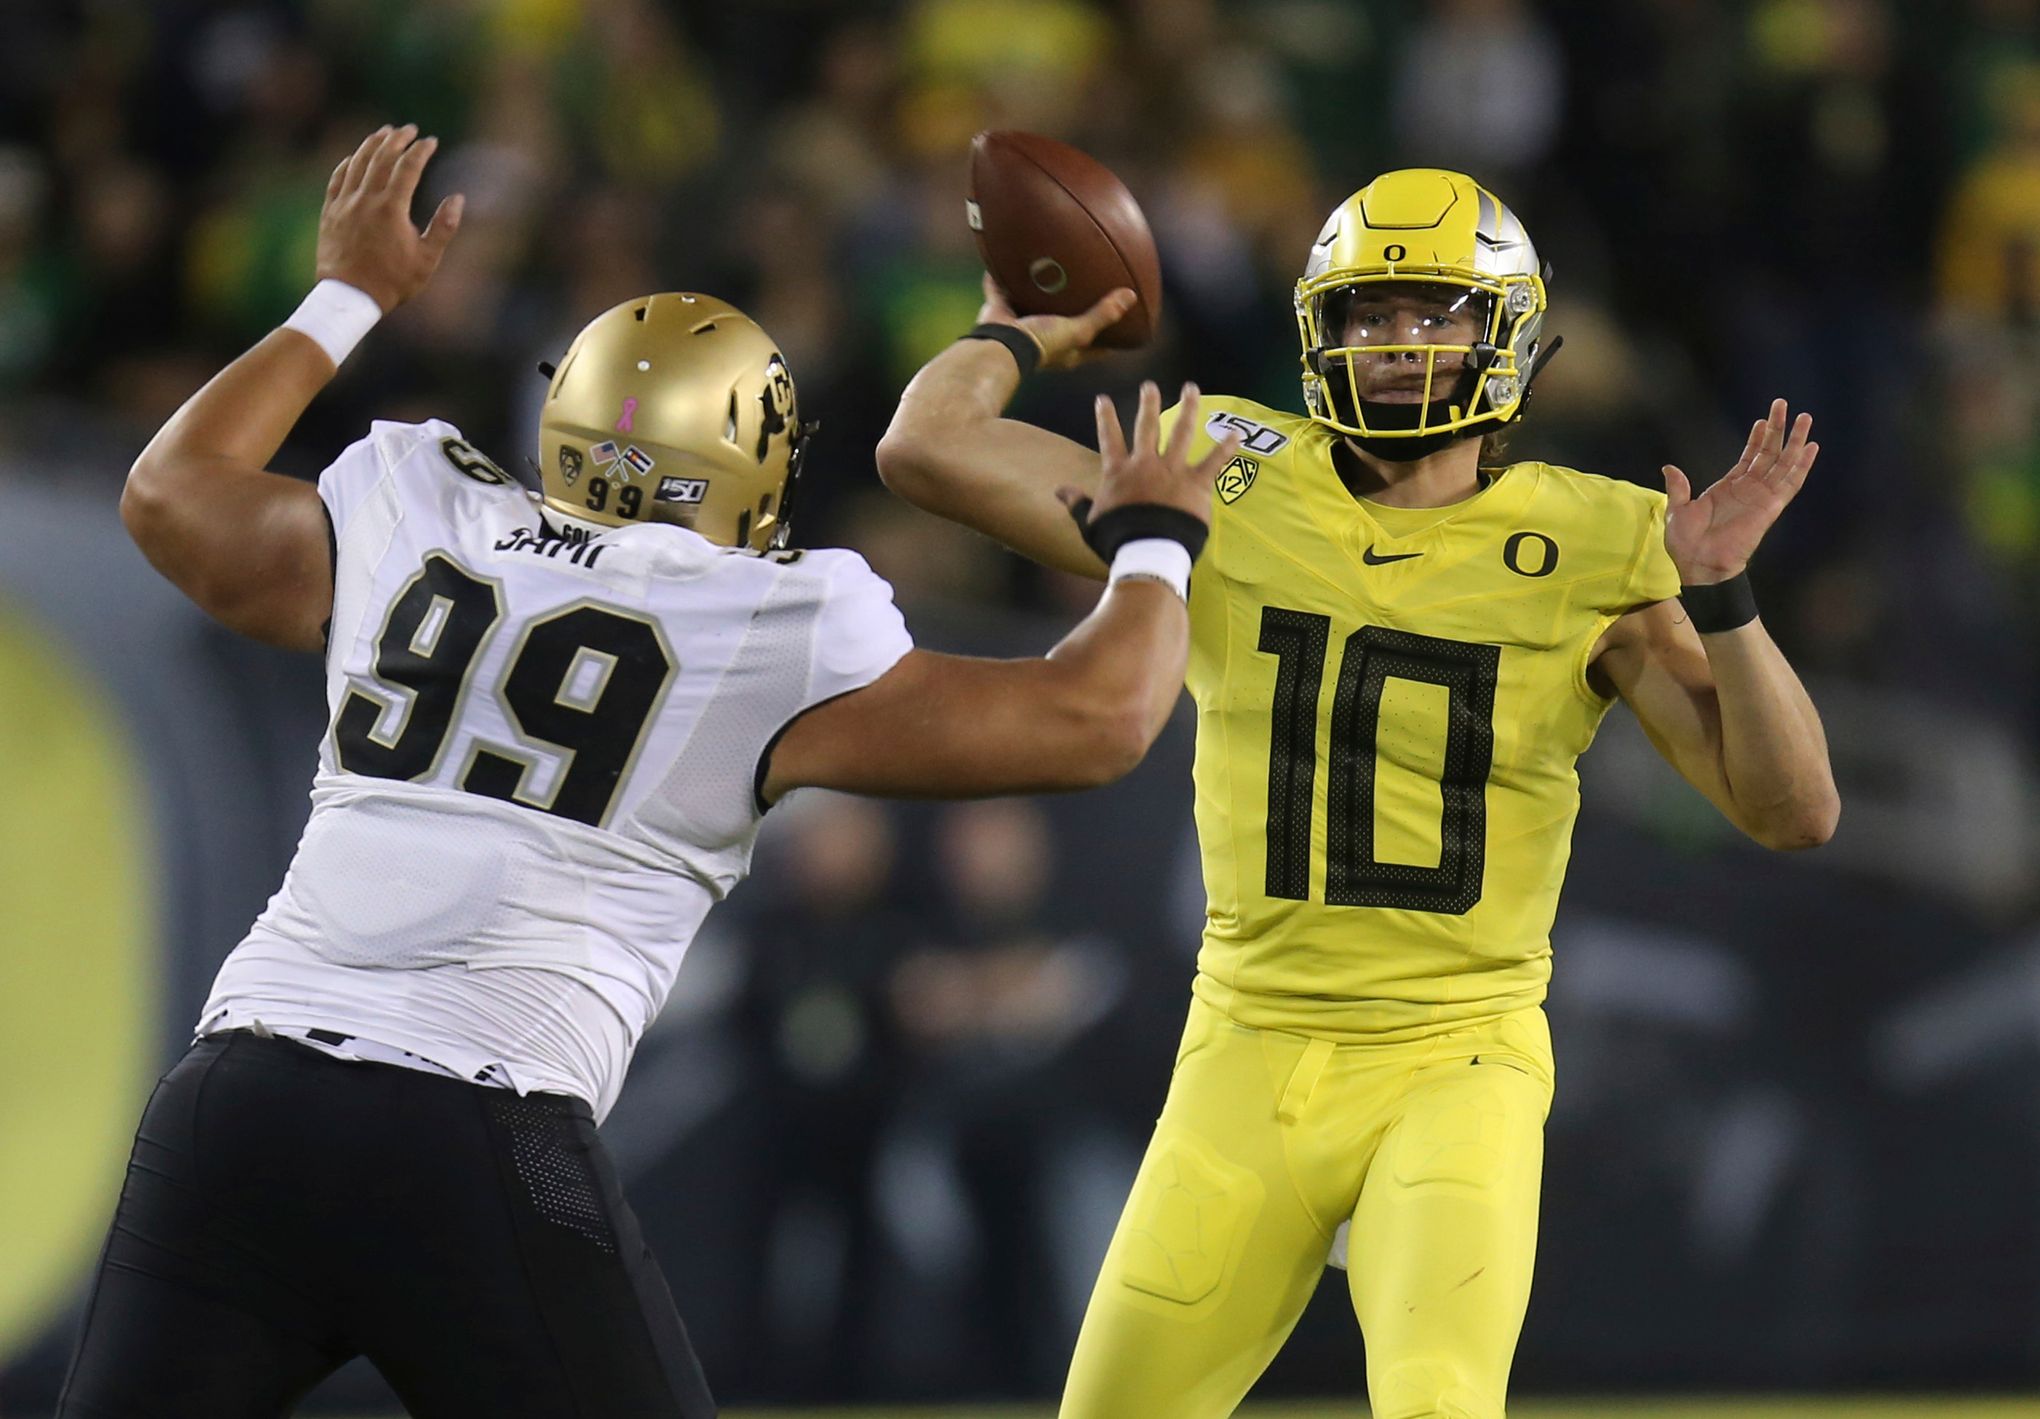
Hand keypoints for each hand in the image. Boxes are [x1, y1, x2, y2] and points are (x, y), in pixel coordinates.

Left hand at [316, 124, 463, 313]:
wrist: (349, 297)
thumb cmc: (392, 282)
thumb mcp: (427, 260)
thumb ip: (444, 227)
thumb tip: (458, 198)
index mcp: (391, 208)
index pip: (408, 167)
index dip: (421, 151)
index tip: (431, 141)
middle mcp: (366, 199)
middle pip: (382, 157)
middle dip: (398, 139)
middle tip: (409, 129)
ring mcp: (345, 203)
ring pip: (358, 162)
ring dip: (372, 144)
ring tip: (384, 132)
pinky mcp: (330, 211)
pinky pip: (338, 178)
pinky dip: (348, 163)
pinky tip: (355, 157)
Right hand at [976, 273, 1136, 371]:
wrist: (1001, 346)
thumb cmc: (1042, 343)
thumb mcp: (1078, 330)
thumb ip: (1102, 315)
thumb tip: (1131, 297)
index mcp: (1065, 350)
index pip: (1094, 347)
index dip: (1110, 339)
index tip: (1126, 328)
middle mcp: (1043, 339)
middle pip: (1064, 323)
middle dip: (1074, 311)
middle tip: (1089, 293)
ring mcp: (1020, 327)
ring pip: (1032, 306)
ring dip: (1038, 293)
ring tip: (1049, 272)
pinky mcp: (999, 313)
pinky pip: (1000, 290)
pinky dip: (1000, 279)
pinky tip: (1006, 259)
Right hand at [1062, 381, 1240, 525]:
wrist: (1147, 551)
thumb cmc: (1117, 539)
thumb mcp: (1091, 522)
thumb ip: (1078, 503)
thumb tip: (1059, 490)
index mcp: (1119, 473)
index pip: (1109, 438)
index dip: (1105, 418)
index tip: (1102, 399)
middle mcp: (1145, 464)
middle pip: (1147, 427)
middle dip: (1148, 403)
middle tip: (1150, 385)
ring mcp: (1172, 471)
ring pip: (1181, 432)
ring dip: (1187, 409)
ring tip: (1191, 389)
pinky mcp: (1196, 484)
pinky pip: (1214, 461)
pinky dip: (1226, 447)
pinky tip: (1235, 432)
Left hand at [1661, 398, 1819, 584]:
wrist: (1696, 564)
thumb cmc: (1685, 542)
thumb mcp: (1677, 509)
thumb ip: (1679, 487)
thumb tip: (1669, 467)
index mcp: (1729, 487)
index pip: (1749, 457)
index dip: (1757, 438)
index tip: (1763, 419)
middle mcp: (1749, 489)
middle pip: (1769, 453)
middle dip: (1778, 429)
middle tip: (1783, 405)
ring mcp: (1762, 496)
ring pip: (1784, 462)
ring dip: (1795, 440)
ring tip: (1804, 418)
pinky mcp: (1770, 507)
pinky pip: (1790, 483)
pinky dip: (1801, 465)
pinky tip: (1811, 448)